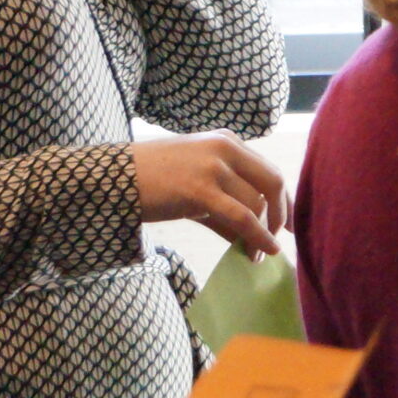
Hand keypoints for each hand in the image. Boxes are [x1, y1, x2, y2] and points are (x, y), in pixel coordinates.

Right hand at [132, 132, 289, 259]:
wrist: (110, 177)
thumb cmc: (151, 181)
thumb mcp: (193, 184)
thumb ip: (222, 204)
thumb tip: (248, 235)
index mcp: (227, 141)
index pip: (267, 170)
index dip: (282, 198)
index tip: (287, 222)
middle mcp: (226, 148)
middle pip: (272, 182)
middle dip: (280, 213)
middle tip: (279, 238)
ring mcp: (214, 167)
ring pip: (256, 203)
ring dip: (263, 233)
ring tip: (258, 255)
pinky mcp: (200, 190)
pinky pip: (241, 216)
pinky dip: (257, 236)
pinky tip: (262, 251)